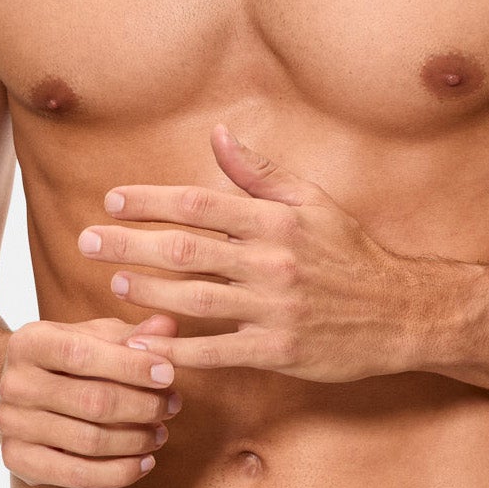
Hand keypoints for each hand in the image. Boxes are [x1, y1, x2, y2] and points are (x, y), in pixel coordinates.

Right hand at [0, 313, 183, 487]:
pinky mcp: (16, 459)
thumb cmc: (66, 360)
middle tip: (173, 405)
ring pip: (89, 441)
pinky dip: (119, 473)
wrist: (16, 392)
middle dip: (142, 406)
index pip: (82, 355)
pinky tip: (146, 463)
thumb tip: (168, 327)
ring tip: (161, 434)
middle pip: (91, 402)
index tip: (168, 375)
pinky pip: (77, 475)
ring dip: (136, 441)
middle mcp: (14, 383)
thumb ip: (131, 334)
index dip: (130, 366)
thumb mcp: (93, 337)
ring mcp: (11, 424)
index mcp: (29, 342)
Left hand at [76, 123, 425, 381]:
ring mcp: (274, 309)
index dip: (149, 202)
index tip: (112, 201)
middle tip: (87, 241)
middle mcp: (272, 262)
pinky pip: (216, 351)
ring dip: (146, 293)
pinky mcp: (279, 351)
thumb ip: (260, 173)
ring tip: (113, 284)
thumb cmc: (351, 254)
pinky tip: (145, 347)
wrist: (401, 313)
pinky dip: (177, 350)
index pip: (198, 204)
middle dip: (128, 245)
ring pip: (194, 300)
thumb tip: (218, 135)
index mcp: (276, 221)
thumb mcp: (312, 203)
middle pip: (184, 250)